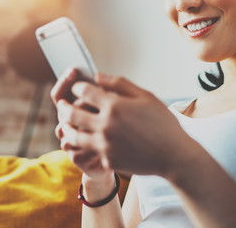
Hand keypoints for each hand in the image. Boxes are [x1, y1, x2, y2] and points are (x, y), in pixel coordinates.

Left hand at [56, 71, 196, 176]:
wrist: (174, 156)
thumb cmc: (163, 124)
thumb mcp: (146, 96)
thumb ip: (120, 84)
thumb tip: (97, 76)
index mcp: (114, 106)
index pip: (84, 91)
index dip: (78, 86)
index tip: (78, 86)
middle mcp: (106, 125)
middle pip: (72, 113)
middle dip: (64, 106)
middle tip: (62, 104)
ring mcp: (105, 145)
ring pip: (74, 135)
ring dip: (66, 127)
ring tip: (65, 124)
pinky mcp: (107, 160)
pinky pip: (87, 151)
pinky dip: (82, 144)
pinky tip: (82, 140)